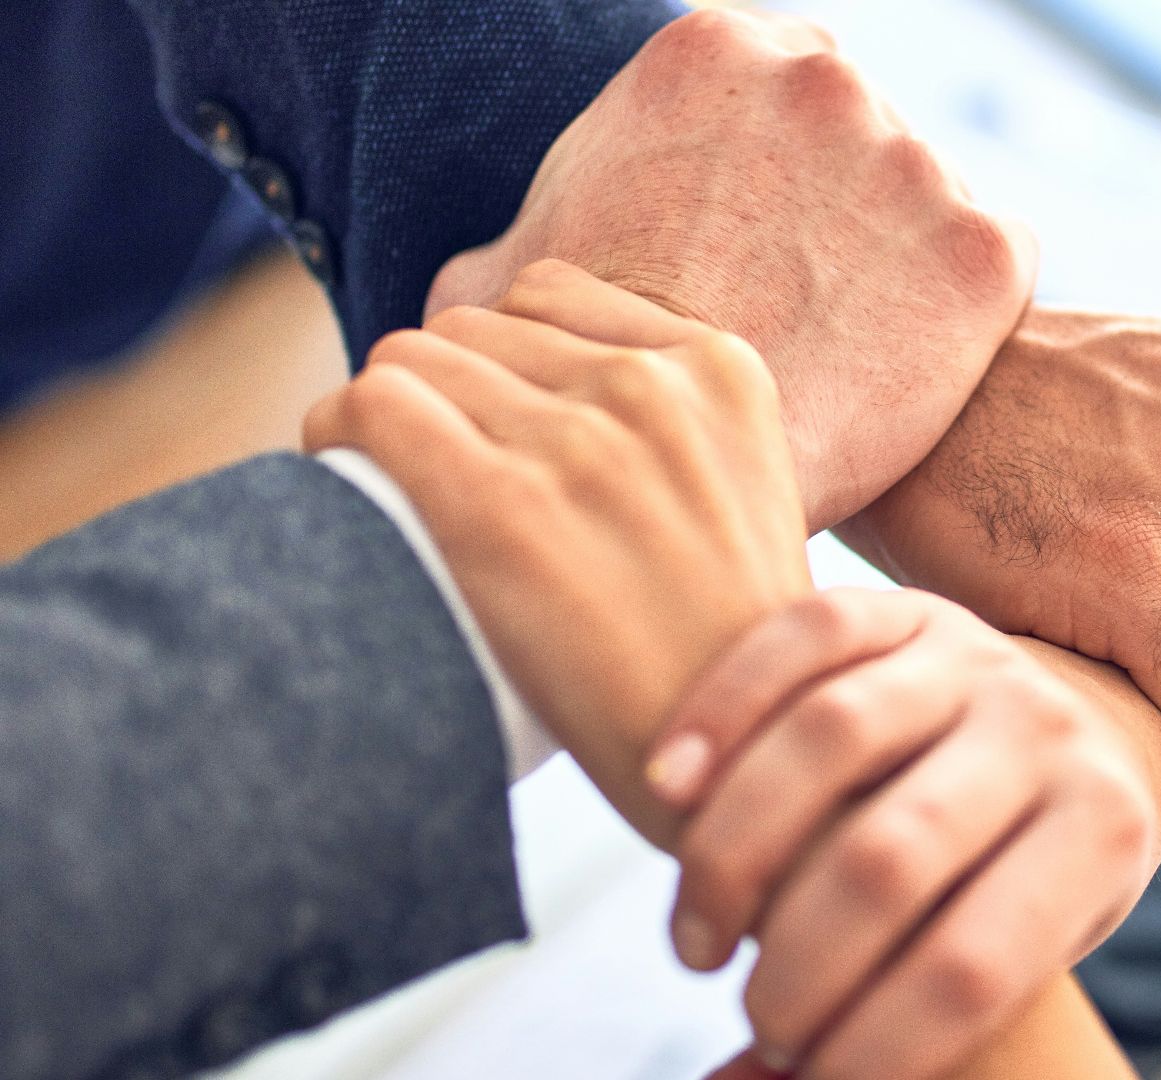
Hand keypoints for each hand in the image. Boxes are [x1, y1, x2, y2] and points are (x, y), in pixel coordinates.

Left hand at [303, 259, 810, 840]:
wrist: (737, 768)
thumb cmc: (727, 657)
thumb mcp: (744, 496)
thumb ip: (669, 426)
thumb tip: (535, 395)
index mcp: (723, 372)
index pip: (552, 295)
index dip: (507, 363)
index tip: (497, 431)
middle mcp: (654, 387)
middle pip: (474, 328)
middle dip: (446, 396)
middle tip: (441, 481)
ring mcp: (580, 442)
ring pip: (411, 359)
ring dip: (389, 420)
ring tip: (398, 495)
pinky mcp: (500, 506)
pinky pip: (369, 408)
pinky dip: (337, 438)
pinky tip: (350, 490)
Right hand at [426, 8, 1037, 531]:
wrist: (677, 477)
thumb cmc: (579, 382)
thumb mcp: (501, 287)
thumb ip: (521, 242)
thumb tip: (490, 278)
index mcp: (707, 53)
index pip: (765, 85)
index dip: (761, 166)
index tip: (752, 234)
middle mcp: (823, 78)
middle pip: (852, 128)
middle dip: (834, 199)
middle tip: (799, 296)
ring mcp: (916, 159)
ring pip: (924, 198)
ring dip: (899, 255)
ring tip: (845, 344)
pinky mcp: (986, 249)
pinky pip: (994, 268)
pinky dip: (963, 314)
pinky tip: (904, 367)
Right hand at [650, 588, 1160, 1079]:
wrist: (1092, 731)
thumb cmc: (1034, 872)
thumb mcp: (1021, 950)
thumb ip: (904, 1016)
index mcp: (1102, 832)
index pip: (973, 965)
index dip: (875, 1044)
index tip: (807, 1076)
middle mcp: (1048, 732)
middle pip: (888, 858)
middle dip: (796, 965)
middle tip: (755, 1015)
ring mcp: (977, 656)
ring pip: (830, 738)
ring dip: (734, 854)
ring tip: (698, 940)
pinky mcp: (909, 607)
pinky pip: (803, 636)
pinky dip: (720, 708)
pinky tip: (665, 788)